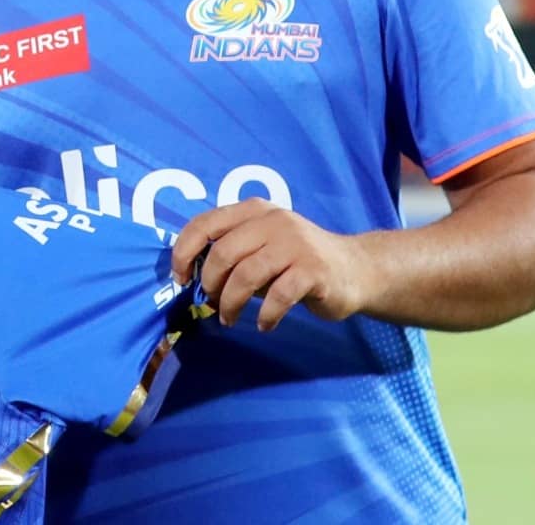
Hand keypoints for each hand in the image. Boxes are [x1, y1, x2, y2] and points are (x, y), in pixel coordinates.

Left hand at [172, 199, 375, 331]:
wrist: (355, 269)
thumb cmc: (297, 260)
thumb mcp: (261, 245)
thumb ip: (232, 252)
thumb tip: (190, 275)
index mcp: (254, 210)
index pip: (205, 223)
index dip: (183, 252)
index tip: (179, 279)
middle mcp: (274, 220)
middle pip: (223, 253)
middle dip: (209, 284)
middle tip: (211, 304)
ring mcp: (296, 243)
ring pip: (246, 276)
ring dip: (231, 304)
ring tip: (229, 319)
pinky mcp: (314, 270)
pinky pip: (278, 296)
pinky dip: (265, 315)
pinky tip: (264, 324)